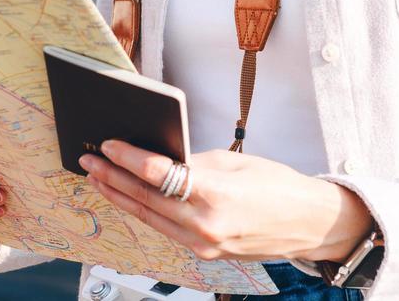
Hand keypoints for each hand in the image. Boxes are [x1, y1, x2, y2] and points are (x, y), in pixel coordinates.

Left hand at [80, 140, 371, 262]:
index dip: (128, 157)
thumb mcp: (235, 162)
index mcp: (215, 194)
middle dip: (113, 178)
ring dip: (121, 197)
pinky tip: (129, 198)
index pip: (158, 174)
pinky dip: (145, 212)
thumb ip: (194, 161)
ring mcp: (203, 244)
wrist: (309, 224)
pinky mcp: (205, 253)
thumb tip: (160, 156)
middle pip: (146, 198)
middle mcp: (205, 224)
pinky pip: (166, 229)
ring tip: (99, 178)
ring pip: (150, 218)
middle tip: (89, 161)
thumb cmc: (278, 186)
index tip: (108, 144)